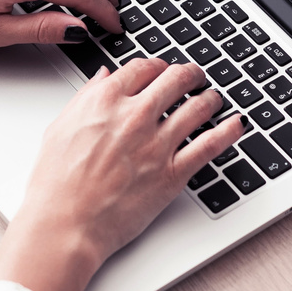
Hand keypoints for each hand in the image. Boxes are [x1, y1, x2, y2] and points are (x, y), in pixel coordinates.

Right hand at [0, 58, 246, 290]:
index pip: (142, 67)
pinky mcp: (172, 173)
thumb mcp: (60, 128)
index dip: (157, 65)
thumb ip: (86, 97)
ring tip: (213, 98)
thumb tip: (103, 77)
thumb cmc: (55, 184)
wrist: (64, 224)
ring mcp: (156, 144)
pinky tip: (236, 124)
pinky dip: (228, 131)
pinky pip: (210, 145)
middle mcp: (134, 116)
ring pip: (198, 107)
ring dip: (210, 98)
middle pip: (176, 79)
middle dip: (190, 74)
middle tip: (195, 76)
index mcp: (104, 101)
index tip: (162, 69)